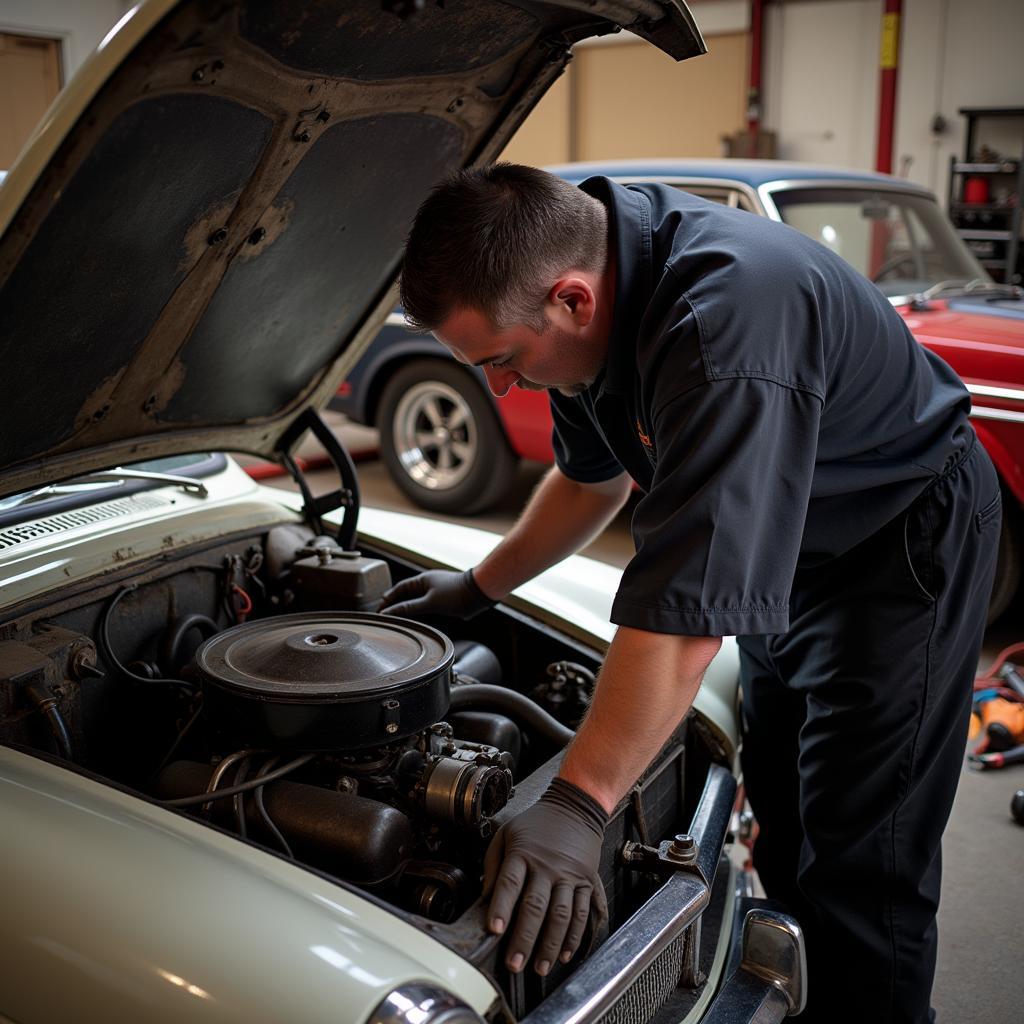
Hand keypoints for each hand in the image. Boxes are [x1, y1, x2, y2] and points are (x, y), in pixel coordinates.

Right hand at [380, 568, 495, 619]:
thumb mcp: (429, 602)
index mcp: (423, 580)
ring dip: (407, 607)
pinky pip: (427, 604)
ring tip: (396, 617)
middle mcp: (429, 584)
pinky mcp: (445, 599)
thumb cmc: (456, 593)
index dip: (389, 598)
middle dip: (395, 603)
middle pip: (407, 593)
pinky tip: (416, 617)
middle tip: (385, 613)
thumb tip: (390, 612)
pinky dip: (418, 610)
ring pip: (417, 599)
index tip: (380, 609)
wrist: (478, 593)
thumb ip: (409, 607)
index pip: (400, 588)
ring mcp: (437, 591)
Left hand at [483, 777, 608, 975]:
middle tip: (515, 963)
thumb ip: (493, 864)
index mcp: (523, 854)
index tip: (494, 930)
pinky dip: (575, 936)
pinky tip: (566, 953)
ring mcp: (570, 875)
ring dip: (551, 944)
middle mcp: (548, 866)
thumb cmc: (537, 823)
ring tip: (540, 966)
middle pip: (536, 906)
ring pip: (562, 915)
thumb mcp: (507, 833)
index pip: (510, 883)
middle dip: (524, 938)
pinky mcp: (587, 881)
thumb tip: (485, 897)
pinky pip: (583, 912)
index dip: (501, 907)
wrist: (576, 806)